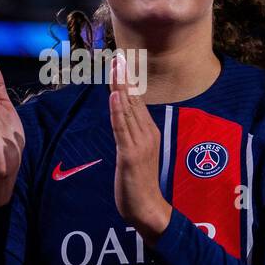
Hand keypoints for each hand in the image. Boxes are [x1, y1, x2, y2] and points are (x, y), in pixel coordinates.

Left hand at [109, 52, 171, 245]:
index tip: (121, 62)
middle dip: (124, 77)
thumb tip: (122, 118)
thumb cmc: (139, 184)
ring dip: (120, 86)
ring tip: (115, 67)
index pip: (137, 101)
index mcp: (149, 132)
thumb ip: (131, 135)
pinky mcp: (130, 155)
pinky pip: (122, 128)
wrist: (147, 209)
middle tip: (117, 55)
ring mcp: (140, 143)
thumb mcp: (137, 154)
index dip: (128, 81)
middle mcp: (147, 134)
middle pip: (133, 100)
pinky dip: (118, 110)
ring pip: (127, 109)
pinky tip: (115, 95)